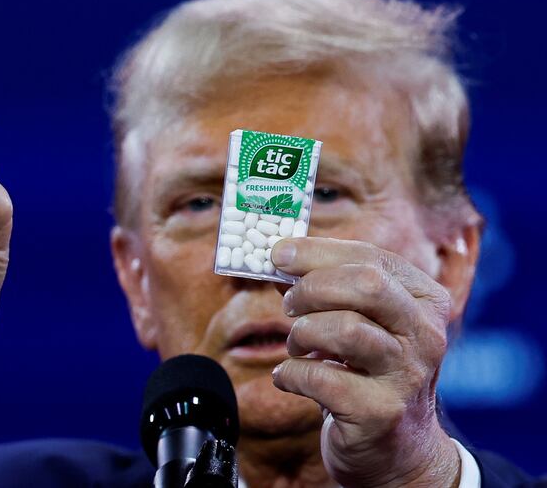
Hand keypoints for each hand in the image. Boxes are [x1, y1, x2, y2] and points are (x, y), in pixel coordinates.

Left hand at [270, 238, 459, 487]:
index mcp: (426, 301)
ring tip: (296, 346)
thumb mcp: (360, 323)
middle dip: (312, 288)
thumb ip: (326, 289)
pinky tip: (288, 378)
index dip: (317, 251)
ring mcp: (407, 376)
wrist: (397, 450)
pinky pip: (321, 378)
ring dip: (302, 332)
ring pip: (345, 329)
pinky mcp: (381, 413)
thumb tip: (277, 258)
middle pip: (366, 285)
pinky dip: (291, 374)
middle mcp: (426, 335)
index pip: (372, 258)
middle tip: (289, 305)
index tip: (278, 253)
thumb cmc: (368, 373)